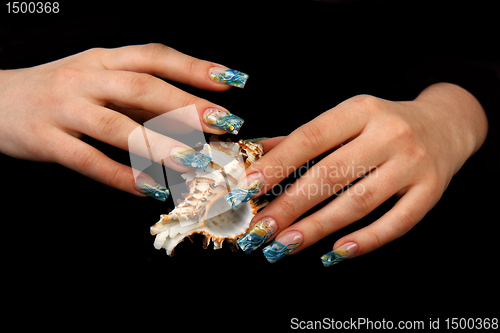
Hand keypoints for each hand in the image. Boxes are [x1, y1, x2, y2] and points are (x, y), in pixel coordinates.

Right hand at [0, 43, 248, 199]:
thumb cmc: (58, 91)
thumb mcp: (96, 80)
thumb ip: (137, 95)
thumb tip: (190, 114)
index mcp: (102, 60)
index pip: (154, 56)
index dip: (194, 67)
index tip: (231, 80)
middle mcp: (84, 78)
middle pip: (141, 87)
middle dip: (186, 106)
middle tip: (224, 123)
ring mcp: (63, 109)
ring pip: (116, 127)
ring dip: (160, 145)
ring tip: (195, 162)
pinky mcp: (45, 141)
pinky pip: (88, 162)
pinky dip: (121, 177)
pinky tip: (150, 190)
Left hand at [233, 83, 487, 264]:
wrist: (447, 124)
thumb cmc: (384, 124)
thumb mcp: (346, 119)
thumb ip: (302, 139)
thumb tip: (258, 156)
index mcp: (360, 111)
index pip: (310, 138)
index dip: (277, 164)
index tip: (248, 187)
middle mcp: (388, 134)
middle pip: (330, 175)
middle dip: (289, 205)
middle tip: (259, 228)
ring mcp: (412, 164)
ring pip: (358, 202)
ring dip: (317, 228)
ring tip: (284, 245)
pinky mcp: (431, 191)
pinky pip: (397, 223)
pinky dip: (365, 240)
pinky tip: (335, 252)